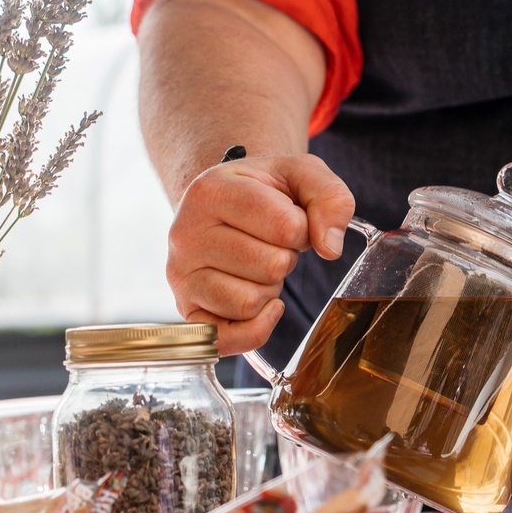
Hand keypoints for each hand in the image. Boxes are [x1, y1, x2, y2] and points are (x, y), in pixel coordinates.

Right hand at [167, 153, 355, 354]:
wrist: (223, 202)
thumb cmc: (263, 190)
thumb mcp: (302, 174)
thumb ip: (330, 198)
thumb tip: (330, 248)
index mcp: (211, 190)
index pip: (287, 226)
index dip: (303, 228)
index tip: (288, 218)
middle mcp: (185, 233)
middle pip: (272, 267)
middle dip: (285, 258)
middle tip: (268, 243)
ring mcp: (181, 274)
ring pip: (251, 302)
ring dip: (269, 288)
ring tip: (255, 264)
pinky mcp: (185, 309)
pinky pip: (229, 338)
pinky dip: (255, 327)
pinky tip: (260, 303)